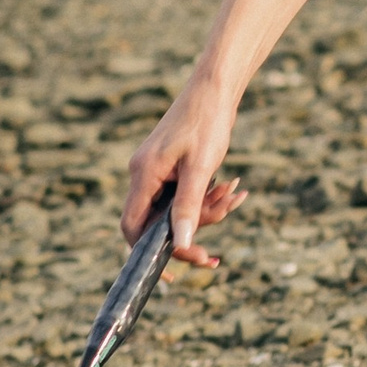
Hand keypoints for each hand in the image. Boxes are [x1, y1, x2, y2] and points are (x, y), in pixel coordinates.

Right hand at [124, 73, 247, 267]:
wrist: (216, 89)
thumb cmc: (208, 123)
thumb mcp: (201, 168)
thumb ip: (189, 206)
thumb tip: (181, 243)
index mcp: (143, 175)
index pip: (132, 227)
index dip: (146, 255)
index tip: (170, 276)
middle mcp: (143, 175)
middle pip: (157, 223)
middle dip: (191, 231)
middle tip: (217, 249)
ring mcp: (156, 171)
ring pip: (175, 210)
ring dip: (206, 211)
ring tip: (234, 193)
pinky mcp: (171, 168)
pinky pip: (184, 195)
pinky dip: (206, 198)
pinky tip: (231, 188)